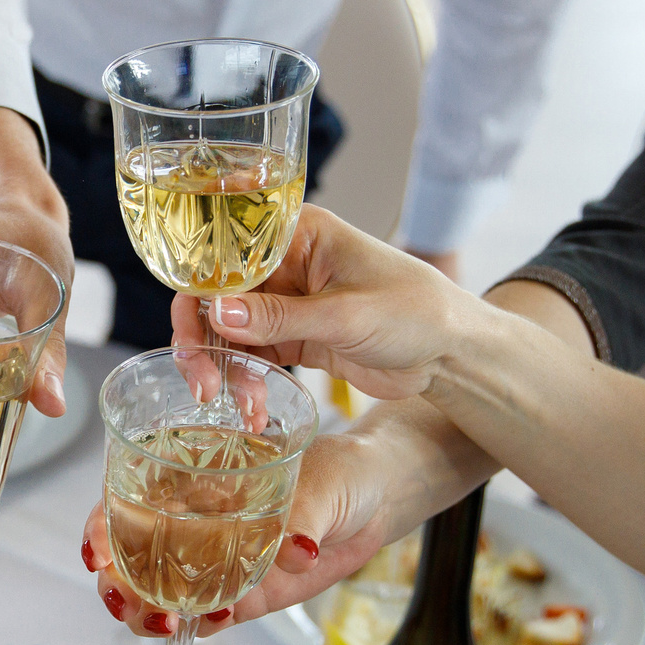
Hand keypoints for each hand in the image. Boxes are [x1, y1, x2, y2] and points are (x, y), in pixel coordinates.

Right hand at [82, 428, 411, 638]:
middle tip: (126, 603)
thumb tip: (298, 548)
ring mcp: (213, 561)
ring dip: (148, 612)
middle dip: (116, 584)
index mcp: (187, 476)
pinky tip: (208, 622)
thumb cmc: (337, 469)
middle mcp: (190, 520)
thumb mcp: (317, 480)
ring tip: (164, 624)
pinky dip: (200, 624)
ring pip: (158, 593)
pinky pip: (206, 615)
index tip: (98, 552)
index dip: (101, 527)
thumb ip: (302, 514)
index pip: (123, 499)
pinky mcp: (242, 595)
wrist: (376, 500)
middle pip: (128, 556)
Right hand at [170, 204, 463, 399]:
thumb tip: (217, 312)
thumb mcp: (345, 314)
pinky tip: (253, 411)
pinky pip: (254, 357)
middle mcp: (284, 263)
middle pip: (217, 296)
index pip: (224, 254)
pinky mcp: (295, 337)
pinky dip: (248, 383)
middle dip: (205, 341)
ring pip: (231, 332)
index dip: (199, 290)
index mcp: (296, 233)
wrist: (452, 353)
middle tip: (202, 382)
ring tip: (242, 407)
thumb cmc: (415, 311)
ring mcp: (287, 302)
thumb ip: (279, 316)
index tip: (192, 334)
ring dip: (227, 370)